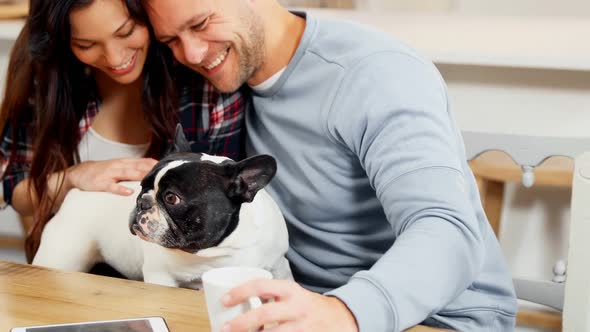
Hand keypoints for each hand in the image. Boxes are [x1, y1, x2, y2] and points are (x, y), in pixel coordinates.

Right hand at [66, 158, 157, 194]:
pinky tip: (128, 192)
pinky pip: (112, 186)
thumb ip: (133, 169)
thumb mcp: (119, 167)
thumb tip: (150, 174)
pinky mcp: (101, 183)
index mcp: (125, 162)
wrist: (79, 172)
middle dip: (151, 170)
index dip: (155, 164)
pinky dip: (120, 188)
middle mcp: (119, 166)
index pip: (143, 161)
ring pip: (127, 173)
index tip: (168, 168)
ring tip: (151, 180)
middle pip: (138, 166)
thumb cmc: (103, 171)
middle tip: (164, 174)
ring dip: (140, 176)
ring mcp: (110, 174)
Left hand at [221, 279, 357, 331]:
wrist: (341, 319)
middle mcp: (296, 307)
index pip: (261, 286)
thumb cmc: (308, 306)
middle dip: (242, 323)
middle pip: (265, 314)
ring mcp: (302, 327)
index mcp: (290, 291)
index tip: (224, 300)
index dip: (240, 292)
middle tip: (225, 328)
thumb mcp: (292, 294)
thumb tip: (241, 298)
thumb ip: (271, 295)